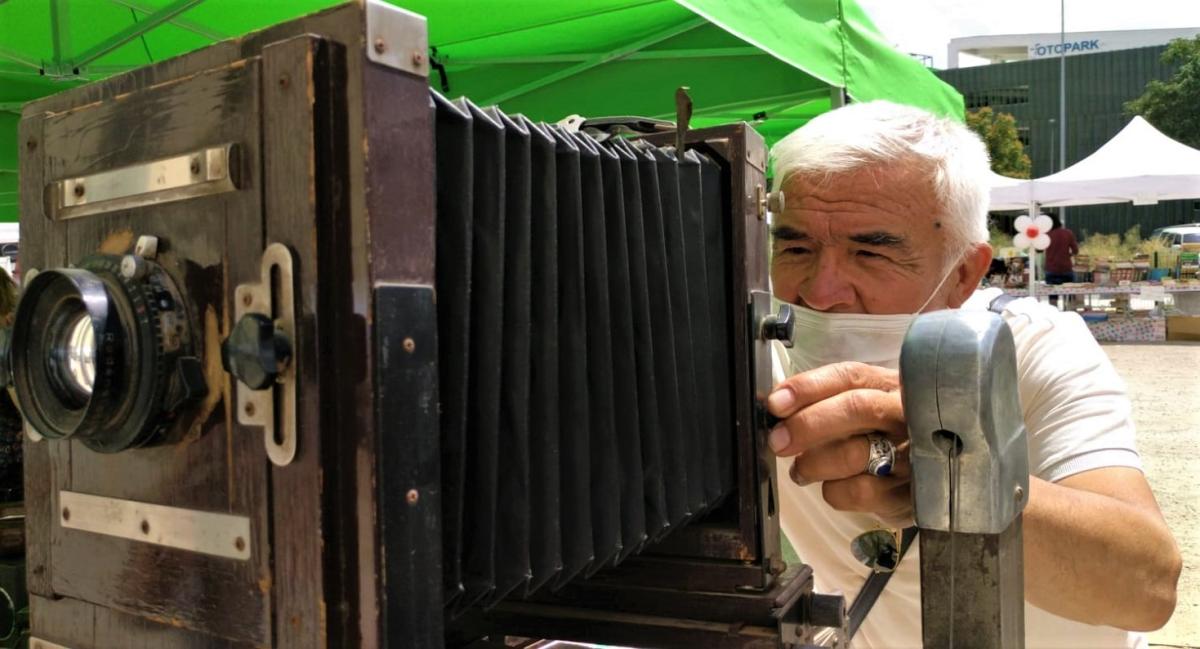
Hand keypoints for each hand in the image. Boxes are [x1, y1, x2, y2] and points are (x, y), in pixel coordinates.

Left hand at [766, 362, 912, 521]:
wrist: (928, 473)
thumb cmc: (879, 434)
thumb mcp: (859, 405)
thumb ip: (822, 399)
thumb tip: (777, 405)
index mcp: (889, 385)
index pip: (848, 376)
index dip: (807, 387)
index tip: (776, 404)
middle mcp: (906, 413)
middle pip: (856, 408)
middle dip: (807, 424)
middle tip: (779, 441)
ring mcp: (913, 453)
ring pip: (853, 454)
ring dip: (813, 464)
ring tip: (801, 470)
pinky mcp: (910, 492)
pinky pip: (859, 492)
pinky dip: (834, 491)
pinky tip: (833, 486)